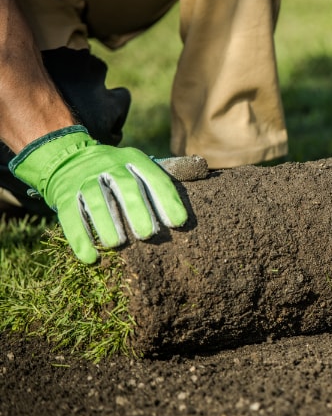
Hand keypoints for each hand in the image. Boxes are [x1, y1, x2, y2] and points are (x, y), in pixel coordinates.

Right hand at [9, 126, 188, 263]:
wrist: (67, 157)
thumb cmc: (114, 172)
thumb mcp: (135, 166)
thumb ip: (157, 183)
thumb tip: (183, 217)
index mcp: (133, 159)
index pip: (154, 177)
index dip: (167, 200)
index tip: (178, 223)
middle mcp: (108, 165)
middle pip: (125, 186)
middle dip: (138, 210)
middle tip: (148, 234)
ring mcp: (84, 178)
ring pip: (96, 200)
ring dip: (107, 223)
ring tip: (117, 244)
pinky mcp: (63, 195)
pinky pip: (70, 216)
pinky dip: (80, 238)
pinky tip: (90, 258)